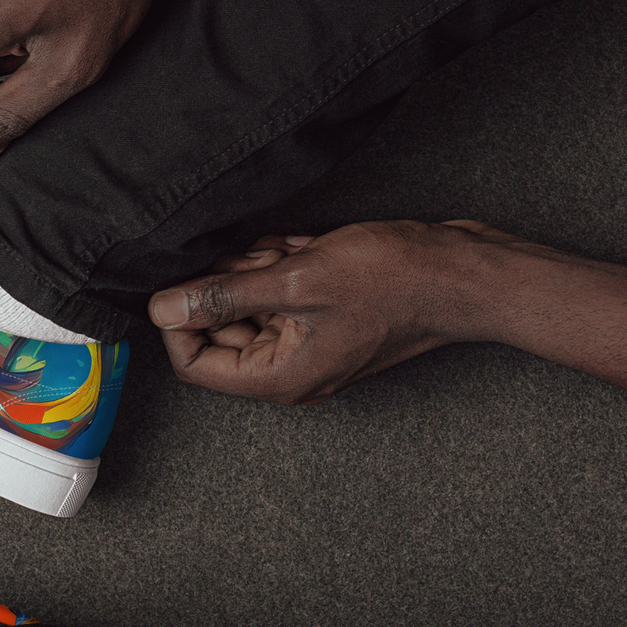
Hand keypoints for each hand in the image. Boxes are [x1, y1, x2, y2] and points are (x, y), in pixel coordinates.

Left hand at [150, 220, 521, 403]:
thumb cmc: (395, 281)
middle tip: (257, 257)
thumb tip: (162, 308)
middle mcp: (292, 371)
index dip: (180, 321)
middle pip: (222, 332)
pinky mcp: (326, 320)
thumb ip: (224, 296)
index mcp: (280, 377)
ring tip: (290, 251)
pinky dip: (286, 267)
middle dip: (229, 286)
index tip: (188, 280)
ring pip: (252, 306)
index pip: (195, 364)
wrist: (464, 273)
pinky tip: (309, 249)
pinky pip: (283, 295)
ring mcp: (311, 345)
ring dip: (259, 270)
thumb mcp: (296, 280)